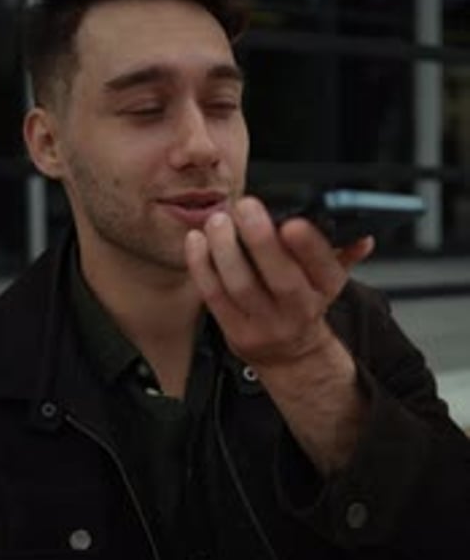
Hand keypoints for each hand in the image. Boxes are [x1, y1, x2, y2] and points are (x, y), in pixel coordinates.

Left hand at [185, 195, 372, 373]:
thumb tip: (362, 234)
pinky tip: (197, 240)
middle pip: (280, 277)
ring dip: (225, 249)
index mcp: (325, 288)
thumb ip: (343, 251)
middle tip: (244, 206)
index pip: (323, 267)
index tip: (292, 223)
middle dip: (260, 239)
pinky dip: (202, 265)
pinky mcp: (235, 330)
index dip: (308, 247)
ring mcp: (265, 322)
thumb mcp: (328, 278)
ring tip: (218, 221)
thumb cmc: (303, 304)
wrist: (289, 353)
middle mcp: (298, 308)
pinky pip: (214, 295)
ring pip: (242, 285)